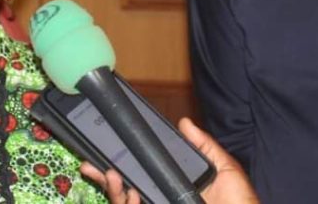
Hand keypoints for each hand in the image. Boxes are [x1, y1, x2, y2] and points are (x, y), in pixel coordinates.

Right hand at [78, 117, 258, 203]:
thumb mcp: (225, 170)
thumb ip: (205, 147)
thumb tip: (185, 122)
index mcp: (174, 188)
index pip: (143, 174)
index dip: (124, 163)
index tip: (109, 148)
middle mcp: (161, 199)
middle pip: (126, 188)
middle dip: (105, 176)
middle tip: (92, 163)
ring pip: (124, 201)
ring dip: (113, 189)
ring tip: (111, 175)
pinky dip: (126, 201)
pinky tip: (129, 192)